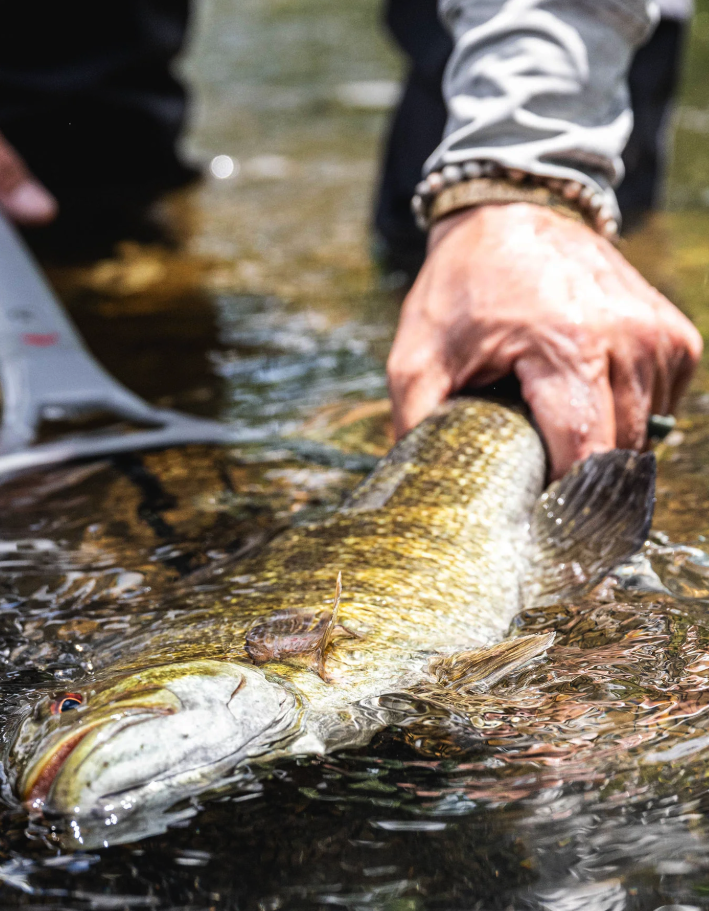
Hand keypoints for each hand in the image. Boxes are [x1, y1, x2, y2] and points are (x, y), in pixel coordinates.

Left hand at [386, 203, 702, 476]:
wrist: (514, 210)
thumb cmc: (461, 289)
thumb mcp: (416, 359)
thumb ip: (415, 428)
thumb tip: (421, 496)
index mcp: (565, 345)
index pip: (583, 455)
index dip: (559, 500)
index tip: (531, 520)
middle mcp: (625, 337)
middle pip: (617, 454)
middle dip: (579, 484)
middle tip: (537, 489)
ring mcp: (657, 335)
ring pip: (643, 435)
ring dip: (602, 452)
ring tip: (555, 435)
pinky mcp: (674, 336)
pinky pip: (659, 406)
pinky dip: (625, 419)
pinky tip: (586, 403)